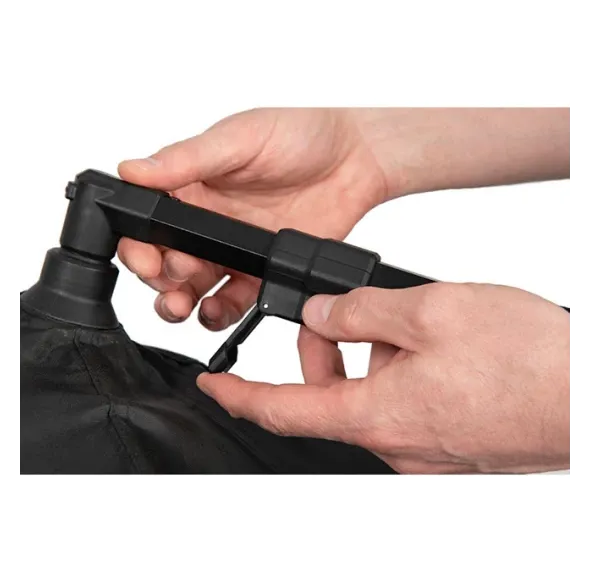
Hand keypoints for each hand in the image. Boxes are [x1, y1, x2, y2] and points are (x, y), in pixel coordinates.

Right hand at [117, 108, 391, 329]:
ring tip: (183, 304)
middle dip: (158, 277)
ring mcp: (232, 249)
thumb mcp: (240, 138)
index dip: (137, 242)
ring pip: (191, 287)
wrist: (356, 161)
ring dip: (179, 301)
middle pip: (164, 260)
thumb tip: (133, 169)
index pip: (149, 220)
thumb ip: (187, 159)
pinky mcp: (260, 271)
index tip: (143, 256)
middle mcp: (207, 220)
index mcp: (192, 184)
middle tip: (170, 277)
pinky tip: (214, 311)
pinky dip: (218, 313)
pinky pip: (231, 301)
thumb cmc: (301, 135)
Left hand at [197, 283, 570, 473]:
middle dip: (322, 354)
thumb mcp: (430, 311)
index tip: (212, 383)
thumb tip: (321, 315)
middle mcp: (396, 442)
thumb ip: (361, 312)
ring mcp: (424, 449)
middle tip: (341, 316)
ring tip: (404, 326)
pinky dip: (398, 376)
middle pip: (328, 398)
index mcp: (377, 414)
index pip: (281, 410)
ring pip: (368, 399)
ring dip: (369, 361)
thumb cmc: (526, 360)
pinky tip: (430, 350)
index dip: (238, 395)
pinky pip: (402, 408)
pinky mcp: (448, 445)